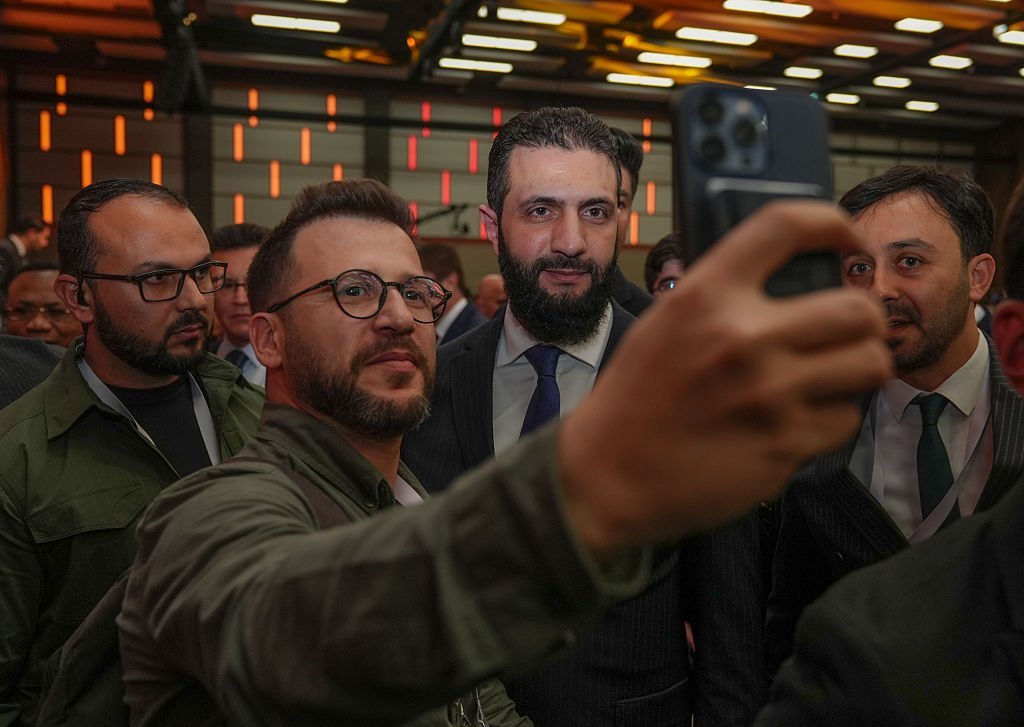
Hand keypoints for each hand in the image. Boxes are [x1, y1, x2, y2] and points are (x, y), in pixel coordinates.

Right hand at [560, 200, 890, 558]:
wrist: (608, 474)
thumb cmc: (634, 399)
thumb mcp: (663, 323)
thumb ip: (720, 296)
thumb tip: (791, 279)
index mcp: (705, 296)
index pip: (787, 226)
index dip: (832, 224)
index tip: (847, 241)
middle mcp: (742, 336)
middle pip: (858, 308)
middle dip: (863, 320)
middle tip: (847, 332)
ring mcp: (769, 393)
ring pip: (869, 364)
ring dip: (856, 370)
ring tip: (831, 377)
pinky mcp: (784, 444)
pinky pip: (845, 419)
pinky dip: (831, 420)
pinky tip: (798, 421)